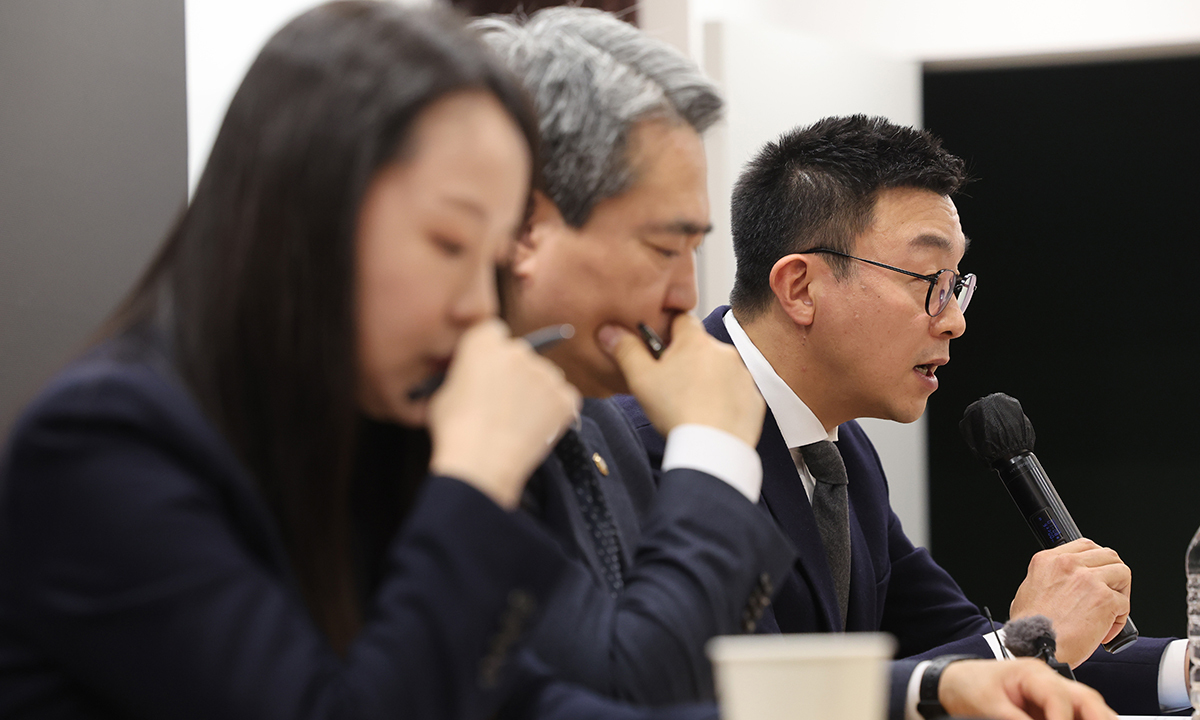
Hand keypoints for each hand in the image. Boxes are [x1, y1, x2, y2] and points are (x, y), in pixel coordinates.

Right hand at [428, 319, 580, 509]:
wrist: (482, 464)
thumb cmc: (454, 431)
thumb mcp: (440, 395)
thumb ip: (458, 377)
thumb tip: (464, 379)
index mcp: (484, 342)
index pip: (493, 332)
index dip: (491, 352)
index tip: (488, 370)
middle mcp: (519, 350)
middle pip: (521, 355)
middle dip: (515, 373)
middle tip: (503, 403)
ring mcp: (546, 373)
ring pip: (544, 377)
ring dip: (536, 392)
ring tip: (517, 422)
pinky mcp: (566, 397)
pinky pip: (562, 399)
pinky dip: (553, 412)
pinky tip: (534, 429)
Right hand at [597, 314, 764, 446]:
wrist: (712, 449)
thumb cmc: (676, 413)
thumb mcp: (641, 380)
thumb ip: (626, 350)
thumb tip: (610, 331)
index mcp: (695, 342)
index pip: (681, 320)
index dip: (668, 332)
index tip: (659, 350)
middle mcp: (723, 352)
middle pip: (700, 348)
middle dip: (686, 361)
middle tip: (670, 386)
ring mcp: (742, 375)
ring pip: (718, 370)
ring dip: (707, 381)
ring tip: (690, 405)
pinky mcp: (753, 399)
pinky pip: (735, 393)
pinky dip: (724, 401)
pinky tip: (710, 417)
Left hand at [939, 658, 1116, 719]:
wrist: (954, 682)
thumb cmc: (968, 686)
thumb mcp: (987, 706)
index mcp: (1032, 673)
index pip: (1059, 696)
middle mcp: (1048, 681)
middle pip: (1087, 699)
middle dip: (1099, 718)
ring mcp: (1052, 694)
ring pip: (1088, 707)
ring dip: (1098, 719)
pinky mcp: (1049, 709)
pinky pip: (1075, 716)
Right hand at [1009, 538, 1131, 666]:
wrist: (1036, 646)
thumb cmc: (1029, 626)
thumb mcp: (1028, 589)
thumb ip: (1050, 579)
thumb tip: (1065, 584)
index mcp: (1049, 560)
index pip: (1085, 545)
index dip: (1096, 561)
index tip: (1098, 574)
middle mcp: (1069, 564)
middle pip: (1108, 555)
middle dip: (1113, 575)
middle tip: (1109, 592)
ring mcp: (1089, 580)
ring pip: (1122, 573)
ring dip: (1121, 592)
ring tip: (1110, 610)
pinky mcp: (1105, 600)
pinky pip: (1125, 603)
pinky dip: (1120, 618)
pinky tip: (1105, 629)